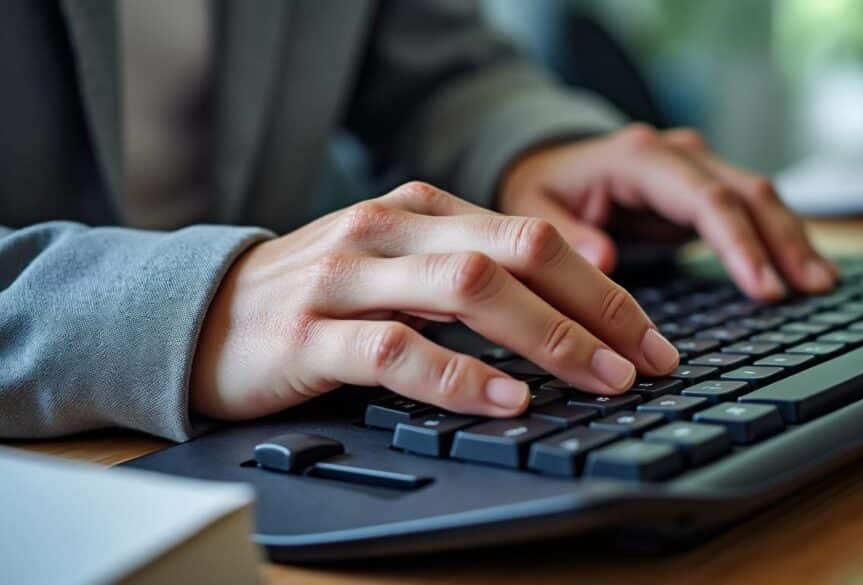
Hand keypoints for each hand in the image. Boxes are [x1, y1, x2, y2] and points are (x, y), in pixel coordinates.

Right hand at [190, 182, 679, 420]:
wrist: (198, 315)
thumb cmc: (313, 298)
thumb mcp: (394, 266)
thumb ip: (463, 275)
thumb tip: (561, 315)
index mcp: (417, 210)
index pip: (532, 238)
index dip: (602, 288)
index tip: (648, 336)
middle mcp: (388, 231)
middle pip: (516, 254)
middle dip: (595, 308)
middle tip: (645, 360)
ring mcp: (348, 278)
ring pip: (467, 291)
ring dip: (547, 338)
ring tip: (599, 377)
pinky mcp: (310, 334)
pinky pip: (399, 350)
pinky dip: (461, 376)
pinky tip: (507, 400)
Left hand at [499, 124, 838, 300]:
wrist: (549, 162)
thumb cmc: (542, 190)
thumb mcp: (533, 210)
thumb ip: (565, 234)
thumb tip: (606, 259)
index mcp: (639, 157)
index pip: (705, 199)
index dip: (739, 244)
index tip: (763, 287)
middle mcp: (677, 154)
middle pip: (747, 193)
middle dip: (783, 243)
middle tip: (811, 291)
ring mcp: (697, 167)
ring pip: (760, 197)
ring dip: (794, 240)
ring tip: (822, 285)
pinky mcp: (706, 187)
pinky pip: (753, 210)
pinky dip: (780, 239)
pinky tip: (804, 270)